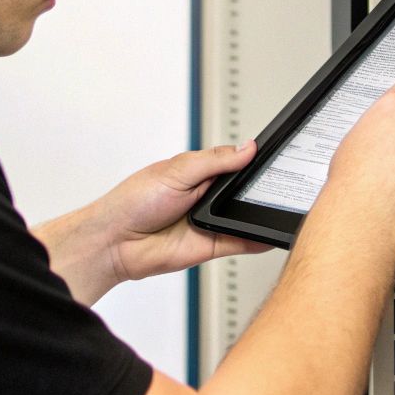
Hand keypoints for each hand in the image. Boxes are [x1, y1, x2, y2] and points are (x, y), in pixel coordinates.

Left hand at [33, 143, 271, 304]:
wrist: (116, 242)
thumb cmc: (134, 201)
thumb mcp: (177, 170)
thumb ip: (215, 160)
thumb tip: (246, 148)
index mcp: (198, 171)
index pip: (234, 162)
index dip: (252, 160)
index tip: (275, 155)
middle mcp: (205, 196)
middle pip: (243, 190)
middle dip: (259, 187)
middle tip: (278, 183)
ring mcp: (209, 221)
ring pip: (244, 216)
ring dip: (258, 212)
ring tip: (278, 205)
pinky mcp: (211, 246)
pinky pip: (240, 242)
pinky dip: (257, 239)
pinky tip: (271, 234)